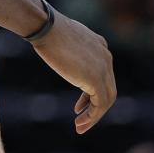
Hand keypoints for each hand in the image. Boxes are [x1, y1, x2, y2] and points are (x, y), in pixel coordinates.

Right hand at [30, 11, 116, 133]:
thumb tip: (55, 46)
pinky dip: (92, 117)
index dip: (90, 92)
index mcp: (100, 45)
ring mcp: (104, 68)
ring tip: (80, 126)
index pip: (102, 74)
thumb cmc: (46, 29)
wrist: (46, 26)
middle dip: (94, 106)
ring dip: (94, 116)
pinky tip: (80, 123)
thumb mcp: (62, 38)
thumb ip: (68, 47)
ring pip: (106, 99)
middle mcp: (106, 56)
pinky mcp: (97, 79)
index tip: (78, 105)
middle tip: (81, 119)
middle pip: (107, 88)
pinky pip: (100, 105)